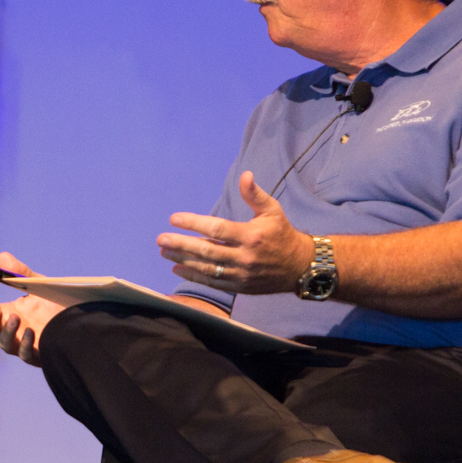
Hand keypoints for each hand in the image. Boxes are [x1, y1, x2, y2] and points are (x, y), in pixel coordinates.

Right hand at [0, 252, 66, 366]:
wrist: (80, 318)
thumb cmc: (54, 302)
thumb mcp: (37, 284)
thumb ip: (20, 272)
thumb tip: (2, 256)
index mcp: (8, 313)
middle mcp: (12, 330)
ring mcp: (23, 343)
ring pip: (5, 344)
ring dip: (7, 332)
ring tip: (16, 318)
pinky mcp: (37, 354)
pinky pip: (26, 354)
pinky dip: (25, 345)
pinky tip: (30, 333)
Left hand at [158, 171, 311, 295]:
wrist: (300, 267)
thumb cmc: (283, 234)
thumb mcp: (272, 211)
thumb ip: (255, 194)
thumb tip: (245, 175)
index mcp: (251, 236)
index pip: (217, 229)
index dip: (194, 224)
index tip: (174, 218)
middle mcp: (245, 257)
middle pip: (207, 251)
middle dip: (181, 245)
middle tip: (161, 239)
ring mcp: (241, 275)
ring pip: (207, 269)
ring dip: (183, 260)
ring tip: (164, 252)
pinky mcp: (240, 287)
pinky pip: (213, 283)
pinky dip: (194, 276)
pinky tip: (177, 268)